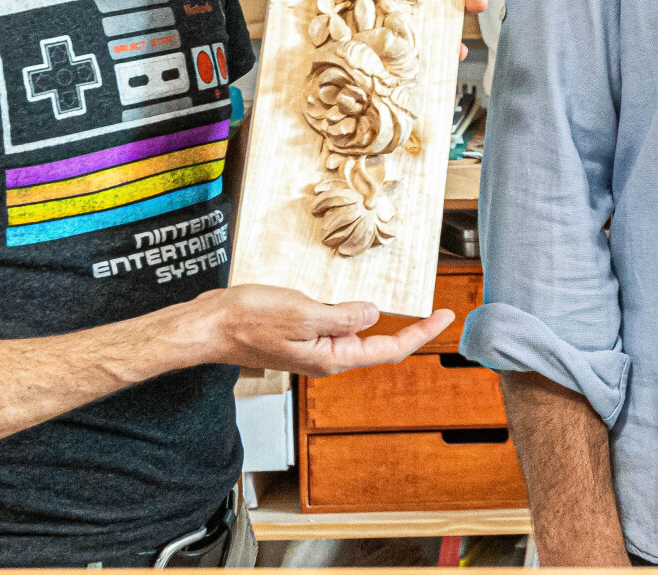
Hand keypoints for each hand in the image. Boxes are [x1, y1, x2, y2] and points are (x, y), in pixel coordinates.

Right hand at [173, 284, 450, 375]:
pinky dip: (355, 313)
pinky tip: (359, 300)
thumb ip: (342, 317)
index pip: (387, 349)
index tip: (445, 317)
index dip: (420, 333)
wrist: (211, 324)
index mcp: (330, 358)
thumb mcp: (304, 314)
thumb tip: (374, 315)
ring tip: (409, 306)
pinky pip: (337, 324)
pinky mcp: (301, 333)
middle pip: (378, 345)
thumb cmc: (249, 319)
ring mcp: (313, 347)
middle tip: (438, 311)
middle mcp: (326, 357)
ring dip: (383, 321)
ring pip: (357, 334)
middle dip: (410, 329)